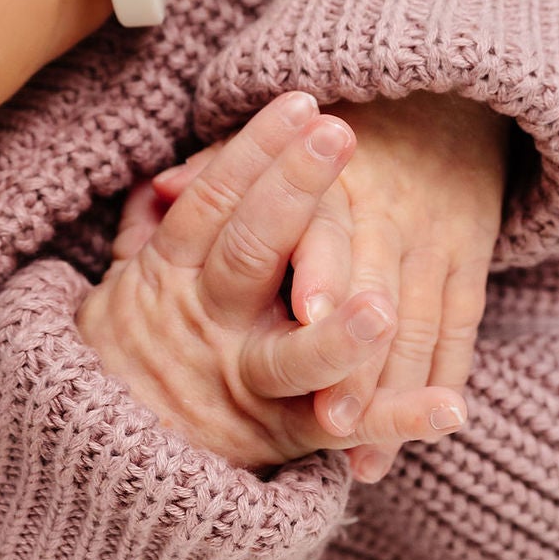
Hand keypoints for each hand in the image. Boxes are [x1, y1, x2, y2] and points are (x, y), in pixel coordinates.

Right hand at [76, 92, 468, 474]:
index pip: (213, 202)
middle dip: (296, 191)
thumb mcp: (124, 287)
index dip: (253, 150)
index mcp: (173, 277)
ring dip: (341, 333)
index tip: (299, 102)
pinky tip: (451, 407)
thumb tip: (167, 178)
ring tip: (380, 305)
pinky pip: (343, 428)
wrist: (107, 457)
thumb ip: (152, 232)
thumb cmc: (132, 352)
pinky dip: (398, 420)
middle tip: (339, 133)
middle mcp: (212, 325)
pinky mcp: (286, 434)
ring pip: (293, 356)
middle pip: (251, 252)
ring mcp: (248, 382)